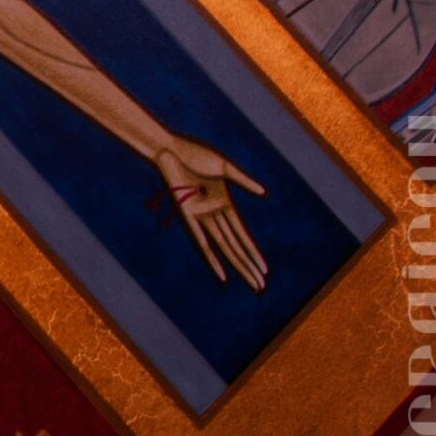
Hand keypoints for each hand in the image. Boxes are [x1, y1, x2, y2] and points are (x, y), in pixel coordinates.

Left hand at [154, 141, 270, 290]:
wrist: (171, 150)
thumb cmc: (195, 154)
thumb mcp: (225, 167)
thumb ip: (244, 180)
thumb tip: (264, 193)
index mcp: (224, 203)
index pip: (241, 235)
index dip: (252, 252)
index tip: (264, 269)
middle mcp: (213, 213)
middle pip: (234, 246)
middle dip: (247, 266)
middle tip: (260, 286)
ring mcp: (201, 216)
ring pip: (223, 247)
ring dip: (237, 265)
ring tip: (250, 282)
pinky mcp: (187, 216)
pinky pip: (201, 241)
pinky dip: (212, 258)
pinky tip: (222, 274)